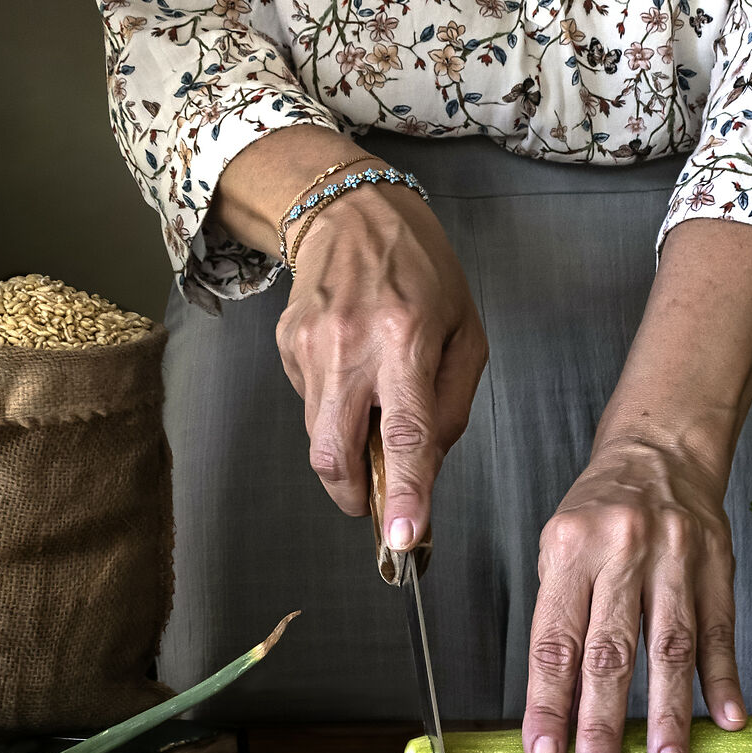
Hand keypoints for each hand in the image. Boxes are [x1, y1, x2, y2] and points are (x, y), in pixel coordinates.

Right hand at [213, 132, 486, 545]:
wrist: (353, 213)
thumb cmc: (424, 274)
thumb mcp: (466, 334)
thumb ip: (450, 407)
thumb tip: (425, 467)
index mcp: (407, 338)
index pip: (404, 432)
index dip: (405, 492)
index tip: (403, 538)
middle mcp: (351, 344)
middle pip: (335, 452)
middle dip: (355, 496)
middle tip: (378, 503)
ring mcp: (309, 346)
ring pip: (318, 437)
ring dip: (348, 450)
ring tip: (373, 412)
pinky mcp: (285, 347)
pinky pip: (310, 406)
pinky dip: (334, 411)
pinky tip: (352, 375)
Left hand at [517, 215, 751, 752]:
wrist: (661, 448)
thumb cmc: (599, 510)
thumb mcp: (558, 546)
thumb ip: (559, 615)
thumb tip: (556, 707)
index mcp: (570, 548)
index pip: (555, 639)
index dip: (550, 703)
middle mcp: (622, 552)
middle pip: (611, 650)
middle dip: (603, 722)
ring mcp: (676, 559)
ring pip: (670, 647)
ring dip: (671, 715)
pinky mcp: (718, 565)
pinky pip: (721, 630)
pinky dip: (725, 679)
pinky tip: (730, 719)